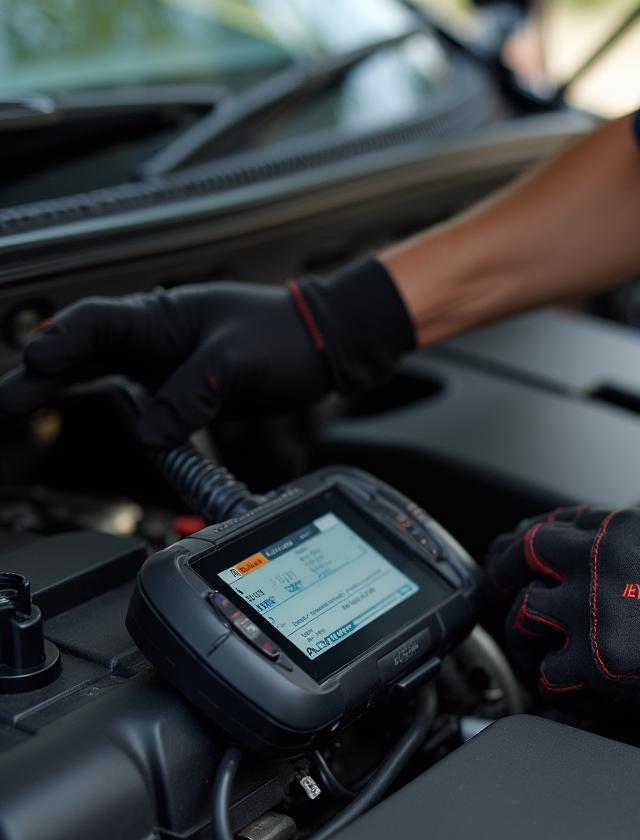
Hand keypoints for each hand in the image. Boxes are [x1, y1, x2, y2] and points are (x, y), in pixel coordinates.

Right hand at [0, 258, 414, 446]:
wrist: (321, 348)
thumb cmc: (284, 337)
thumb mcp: (237, 362)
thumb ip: (194, 394)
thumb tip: (152, 434)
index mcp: (162, 316)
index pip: (98, 321)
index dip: (64, 339)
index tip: (39, 358)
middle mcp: (154, 338)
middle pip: (84, 352)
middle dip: (41, 372)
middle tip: (6, 399)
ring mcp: (163, 365)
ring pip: (101, 376)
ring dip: (63, 391)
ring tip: (19, 407)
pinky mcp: (180, 392)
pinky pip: (136, 403)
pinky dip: (112, 413)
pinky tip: (84, 418)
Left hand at [487, 506, 639, 718]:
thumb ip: (625, 542)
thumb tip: (588, 547)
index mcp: (617, 529)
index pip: (545, 527)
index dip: (520, 546)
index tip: (513, 558)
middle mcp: (598, 561)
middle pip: (518, 560)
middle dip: (502, 579)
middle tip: (500, 598)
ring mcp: (596, 610)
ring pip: (525, 617)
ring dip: (524, 636)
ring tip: (533, 649)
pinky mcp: (602, 659)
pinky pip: (551, 672)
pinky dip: (554, 681)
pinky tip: (565, 683)